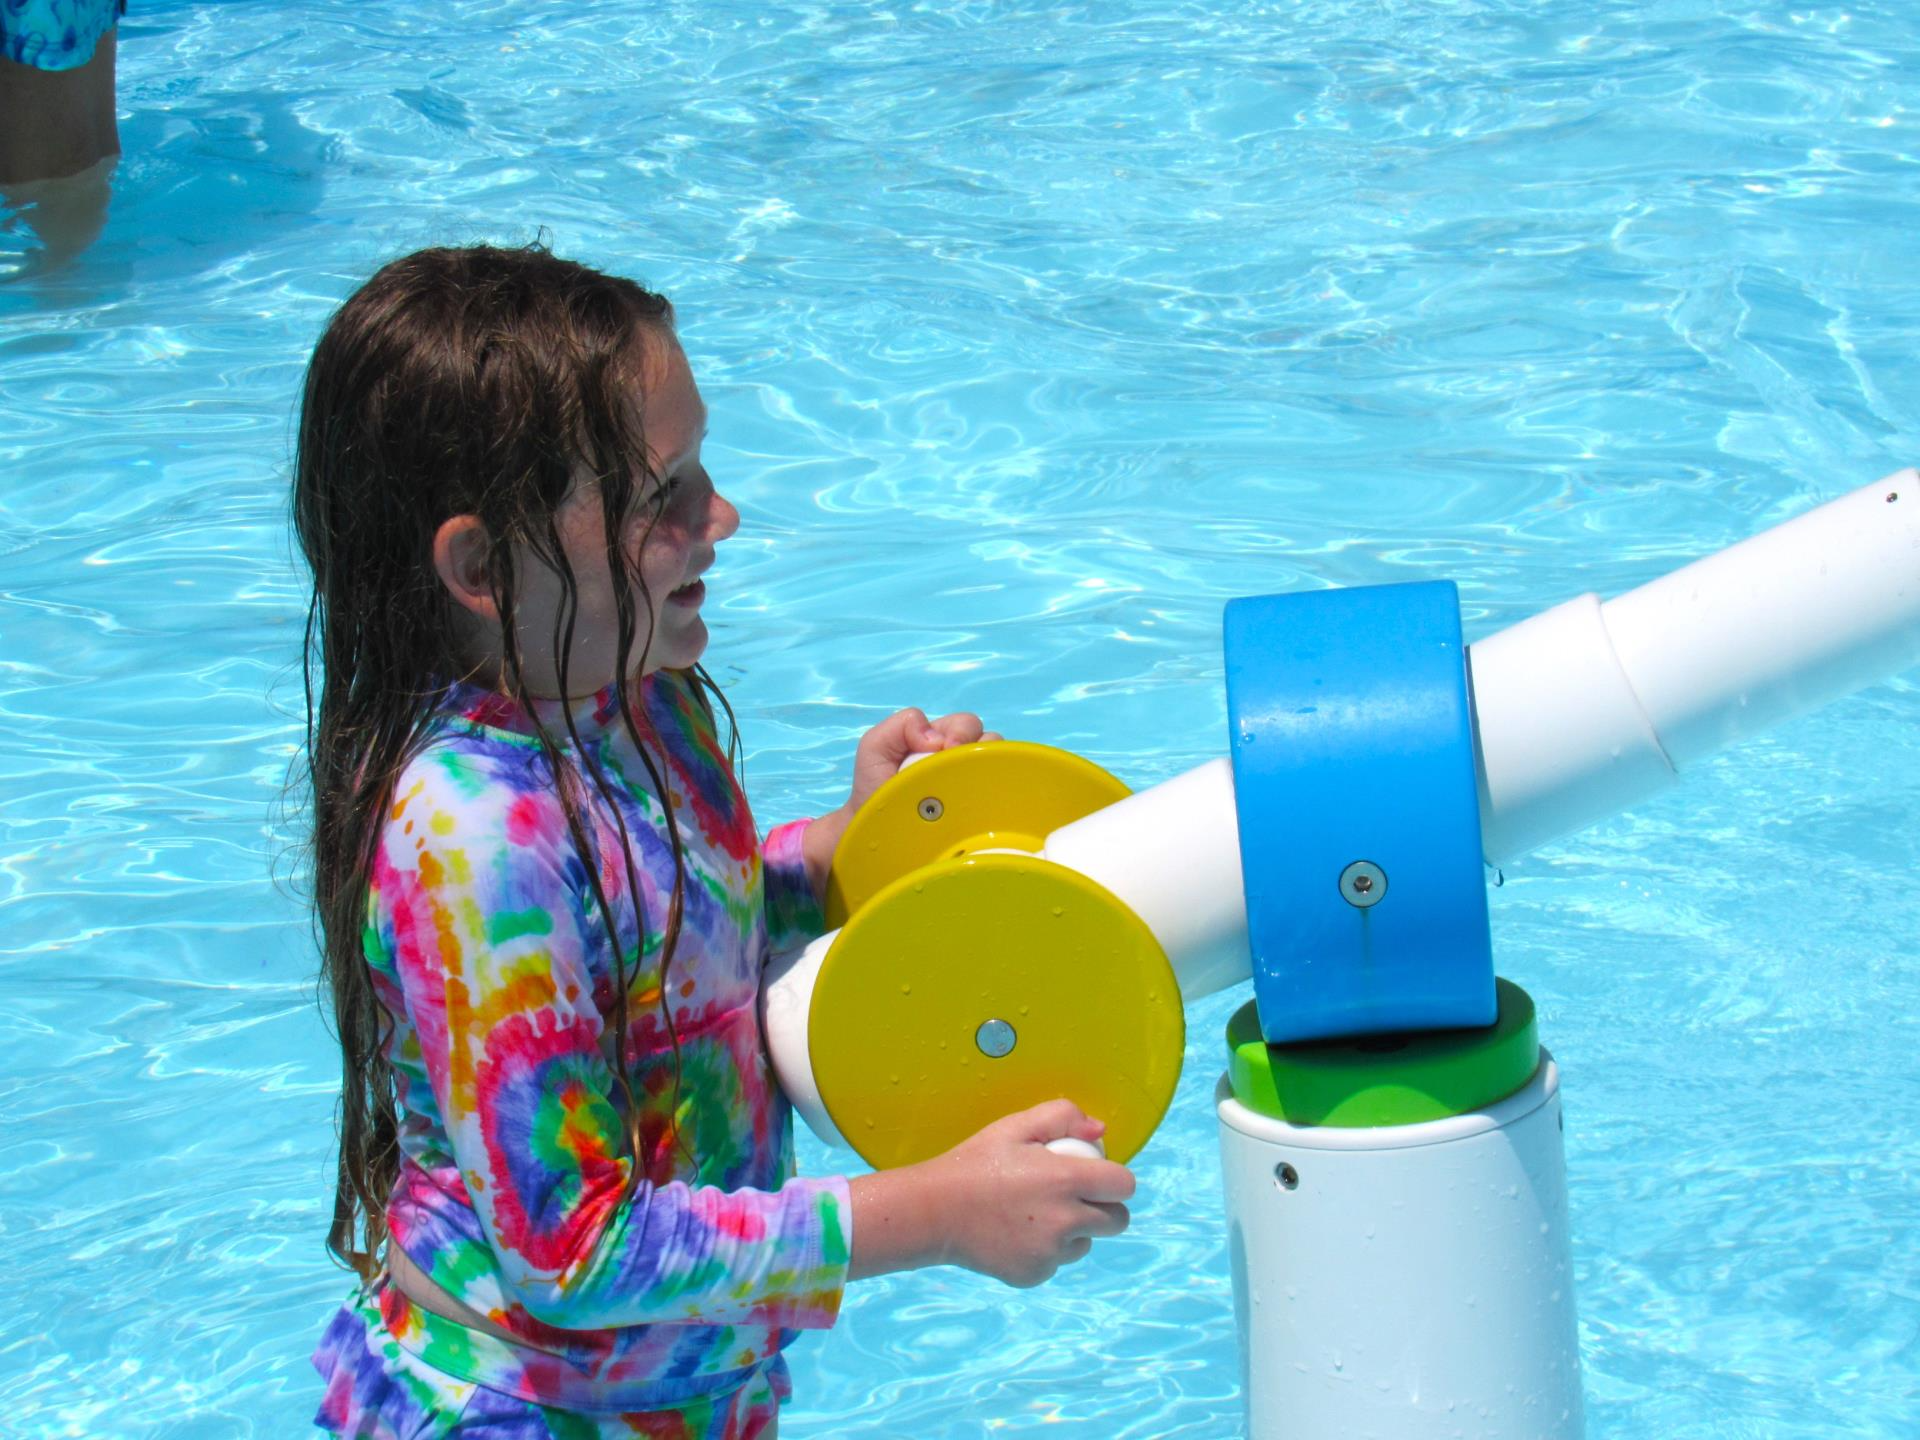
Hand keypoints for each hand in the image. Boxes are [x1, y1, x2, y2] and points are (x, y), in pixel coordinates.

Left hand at [803, 707, 1001, 899]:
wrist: (877, 834)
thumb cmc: (875, 790)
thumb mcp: (875, 749)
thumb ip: (898, 726)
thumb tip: (936, 738)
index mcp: (940, 740)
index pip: (964, 724)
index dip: (958, 733)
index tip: (940, 750)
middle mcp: (960, 758)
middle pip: (987, 738)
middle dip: (971, 744)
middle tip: (951, 767)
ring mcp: (974, 784)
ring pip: (998, 760)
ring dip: (986, 765)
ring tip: (964, 786)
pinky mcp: (983, 808)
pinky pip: (1002, 789)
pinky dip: (998, 788)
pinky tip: (979, 800)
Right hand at [848, 1100, 1134, 1288]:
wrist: (934, 1211)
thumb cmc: (976, 1163)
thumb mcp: (1015, 1127)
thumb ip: (1062, 1117)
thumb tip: (1100, 1132)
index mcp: (1066, 1180)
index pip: (1124, 1185)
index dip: (1113, 1178)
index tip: (1095, 1175)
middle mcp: (1065, 1221)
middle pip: (1118, 1221)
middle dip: (1104, 1208)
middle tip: (1073, 1197)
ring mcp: (1050, 1253)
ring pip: (1085, 1243)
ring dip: (1074, 1231)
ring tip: (1035, 1213)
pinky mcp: (1035, 1274)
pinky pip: (1056, 1262)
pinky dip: (1045, 1250)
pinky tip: (1016, 1232)